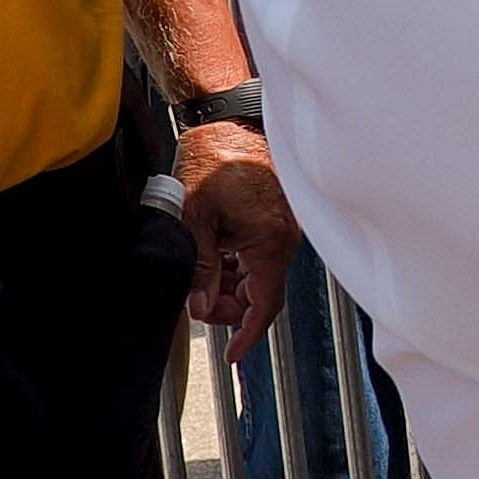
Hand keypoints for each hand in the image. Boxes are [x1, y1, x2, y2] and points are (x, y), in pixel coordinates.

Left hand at [176, 122, 299, 360]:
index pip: (265, 305)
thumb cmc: (214, 161)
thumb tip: (201, 306)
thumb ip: (200, 268)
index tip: (233, 356)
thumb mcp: (194, 219)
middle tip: (195, 301)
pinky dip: (237, 264)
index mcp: (268, 242)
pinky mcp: (276, 218)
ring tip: (199, 271)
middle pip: (260, 294)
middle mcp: (283, 239)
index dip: (248, 335)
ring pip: (258, 276)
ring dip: (230, 284)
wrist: (230, 122)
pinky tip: (213, 253)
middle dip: (229, 306)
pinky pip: (259, 255)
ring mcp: (283, 228)